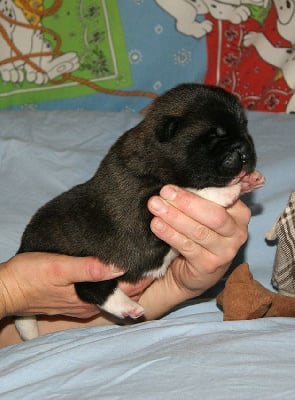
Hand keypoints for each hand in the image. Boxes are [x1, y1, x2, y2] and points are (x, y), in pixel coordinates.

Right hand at [0, 253, 151, 318]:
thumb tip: (120, 267)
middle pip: (124, 295)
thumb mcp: (58, 267)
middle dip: (141, 280)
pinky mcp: (73, 299)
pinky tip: (117, 273)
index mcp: (89, 298)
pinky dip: (114, 285)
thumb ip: (88, 269)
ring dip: (129, 283)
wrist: (7, 288)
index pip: (127, 291)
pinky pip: (102, 294)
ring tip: (144, 264)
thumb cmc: (31, 275)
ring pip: (114, 294)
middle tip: (157, 260)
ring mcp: (82, 304)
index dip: (145, 278)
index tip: (161, 263)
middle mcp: (89, 305)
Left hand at [142, 185, 250, 317]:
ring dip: (175, 217)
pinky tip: (157, 225)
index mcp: (240, 213)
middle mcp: (238, 232)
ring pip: (199, 231)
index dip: (199, 188)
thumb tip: (176, 182)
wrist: (193, 272)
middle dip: (187, 202)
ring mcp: (226, 252)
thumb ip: (200, 197)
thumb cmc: (199, 233)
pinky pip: (187, 246)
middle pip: (214, 214)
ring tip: (156, 206)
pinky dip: (170, 234)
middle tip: (165, 192)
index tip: (176, 182)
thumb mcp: (204, 214)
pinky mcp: (209, 265)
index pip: (223, 196)